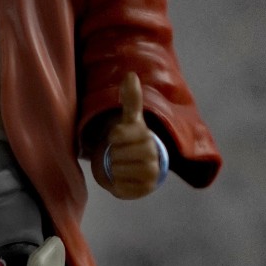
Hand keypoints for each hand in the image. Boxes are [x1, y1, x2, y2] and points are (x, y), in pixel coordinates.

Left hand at [92, 71, 160, 199]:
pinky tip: (126, 178)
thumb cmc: (133, 140)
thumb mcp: (130, 120)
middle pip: (115, 155)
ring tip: (125, 165)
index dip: (113, 137)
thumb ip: (130, 99)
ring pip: (116, 171)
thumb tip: (130, 74)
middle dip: (114, 155)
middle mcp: (152, 155)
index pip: (116, 135)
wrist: (144, 166)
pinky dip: (117, 184)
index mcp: (146, 136)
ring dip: (115, 169)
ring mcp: (150, 174)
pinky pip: (119, 187)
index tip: (120, 138)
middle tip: (123, 153)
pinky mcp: (144, 190)